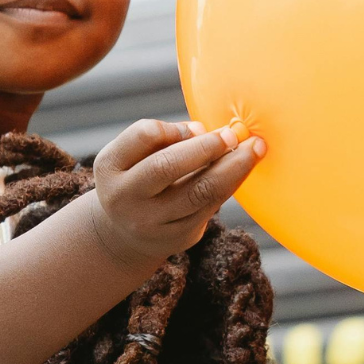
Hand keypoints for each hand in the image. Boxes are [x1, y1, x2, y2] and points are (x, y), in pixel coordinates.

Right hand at [89, 116, 265, 265]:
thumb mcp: (132, 156)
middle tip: (234, 133)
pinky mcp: (178, 237)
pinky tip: (243, 168)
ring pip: (199, 192)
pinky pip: (211, 207)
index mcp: (109, 167)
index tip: (199, 126)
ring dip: (232, 168)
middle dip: (206, 147)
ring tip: (254, 148)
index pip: (143, 136)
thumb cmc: (137, 178)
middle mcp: (125, 198)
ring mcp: (152, 222)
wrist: (125, 235)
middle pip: (167, 167)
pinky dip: (230, 184)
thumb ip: (161, 139)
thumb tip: (204, 130)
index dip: (174, 127)